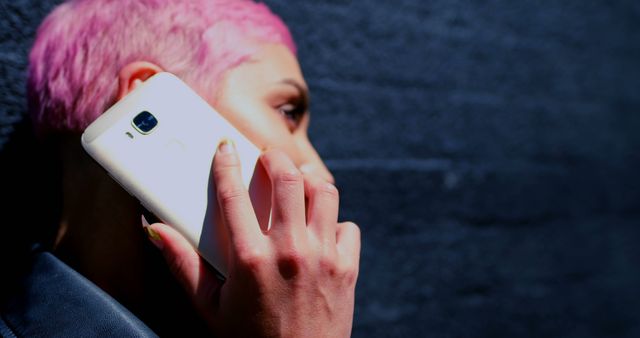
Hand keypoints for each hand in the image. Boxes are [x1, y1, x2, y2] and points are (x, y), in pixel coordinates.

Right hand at [142, 140, 360, 336]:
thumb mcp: (209, 308)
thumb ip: (182, 265)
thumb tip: (156, 230)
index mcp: (249, 259)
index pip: (232, 194)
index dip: (226, 162)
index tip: (226, 146)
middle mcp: (289, 250)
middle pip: (287, 178)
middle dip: (275, 159)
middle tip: (267, 158)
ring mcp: (322, 257)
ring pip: (324, 192)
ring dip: (310, 181)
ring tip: (298, 183)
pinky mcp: (347, 267)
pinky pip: (348, 226)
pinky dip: (336, 221)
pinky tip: (322, 229)